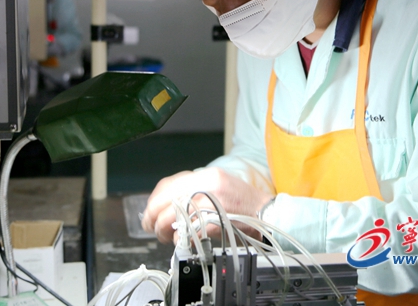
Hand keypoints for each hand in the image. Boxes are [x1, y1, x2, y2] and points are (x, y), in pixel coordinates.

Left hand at [141, 167, 271, 243]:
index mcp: (207, 175)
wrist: (267, 214)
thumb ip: (195, 190)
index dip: (155, 200)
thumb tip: (168, 203)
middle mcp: (207, 185)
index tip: (150, 211)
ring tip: (164, 237)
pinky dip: (180, 239)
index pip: (169, 184)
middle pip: (166, 200)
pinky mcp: (215, 222)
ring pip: (173, 216)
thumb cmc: (244, 204)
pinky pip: (188, 232)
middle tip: (151, 227)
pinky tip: (181, 242)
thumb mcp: (219, 186)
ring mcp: (211, 203)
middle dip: (153, 216)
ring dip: (163, 230)